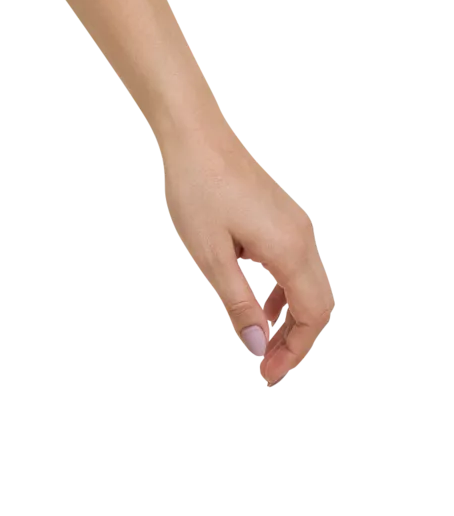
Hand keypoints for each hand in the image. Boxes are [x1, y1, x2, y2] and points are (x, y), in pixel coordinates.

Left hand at [160, 121, 334, 387]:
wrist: (199, 141)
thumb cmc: (200, 194)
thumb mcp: (213, 258)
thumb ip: (239, 304)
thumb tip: (254, 345)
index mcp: (290, 250)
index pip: (313, 314)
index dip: (295, 350)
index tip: (267, 375)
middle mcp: (303, 238)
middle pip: (317, 304)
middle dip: (294, 342)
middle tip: (264, 369)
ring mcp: (296, 227)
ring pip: (307, 287)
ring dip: (287, 322)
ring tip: (258, 347)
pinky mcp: (284, 221)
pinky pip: (294, 268)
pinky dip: (281, 296)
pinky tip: (258, 311)